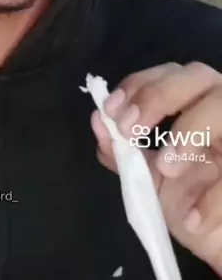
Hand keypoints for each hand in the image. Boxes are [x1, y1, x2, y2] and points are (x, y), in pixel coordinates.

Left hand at [91, 62, 221, 274]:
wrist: (218, 236)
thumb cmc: (188, 196)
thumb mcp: (150, 175)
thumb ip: (123, 150)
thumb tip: (98, 122)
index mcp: (195, 99)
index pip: (168, 73)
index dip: (140, 85)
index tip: (112, 110)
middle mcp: (221, 103)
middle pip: (198, 75)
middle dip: (159, 97)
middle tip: (130, 129)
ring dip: (191, 131)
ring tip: (166, 167)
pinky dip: (215, 199)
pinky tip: (193, 220)